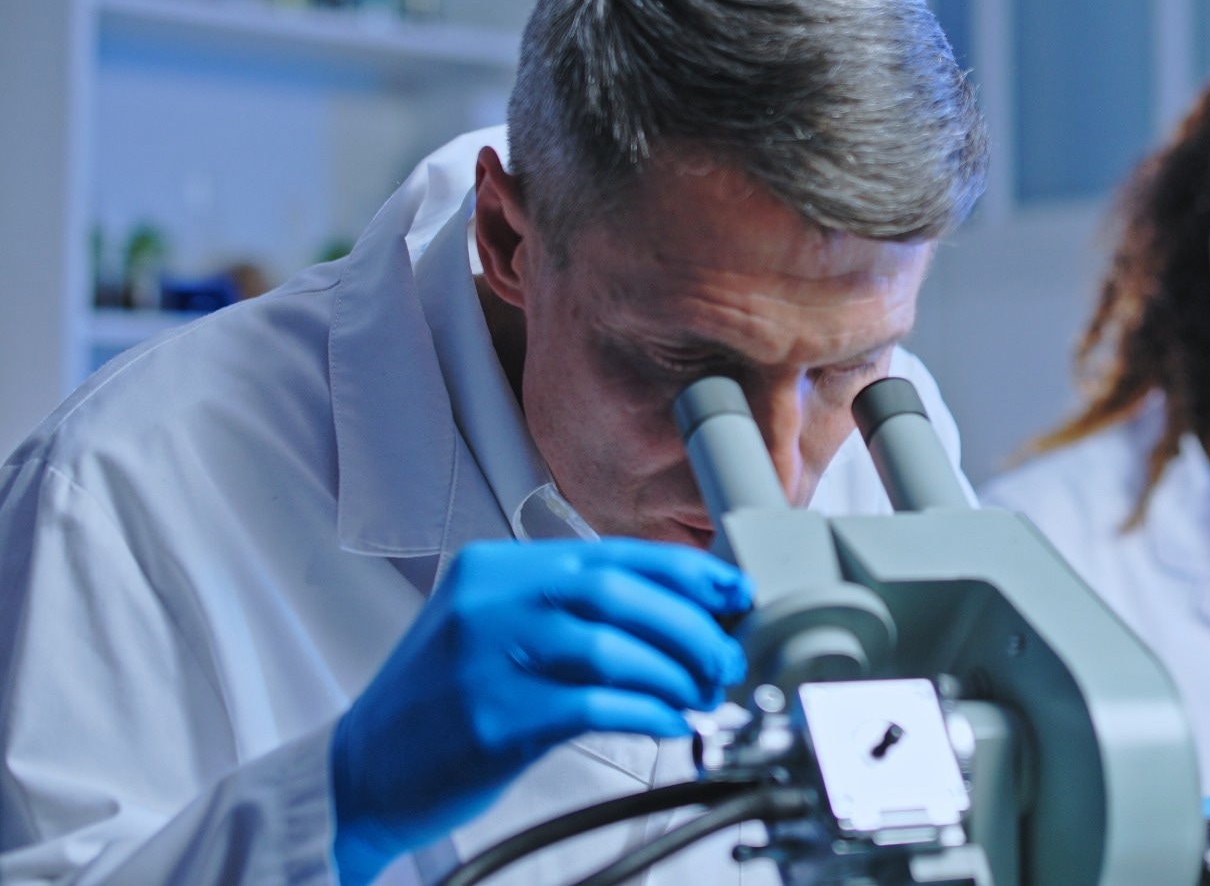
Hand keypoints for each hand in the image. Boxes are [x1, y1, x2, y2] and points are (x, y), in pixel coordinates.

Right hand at [330, 539, 752, 885]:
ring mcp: (486, 660)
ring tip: (702, 696)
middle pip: (618, 595)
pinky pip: (593, 708)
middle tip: (725, 658)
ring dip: (675, 675)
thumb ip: (568, 610)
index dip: (685, 572)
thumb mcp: (493, 628)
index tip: (733, 592)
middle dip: (690, 627)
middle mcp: (489, 602)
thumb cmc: (445, 701)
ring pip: (612, 650)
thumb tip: (681, 612)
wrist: (362, 770)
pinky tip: (671, 724)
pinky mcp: (493, 720)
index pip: (612, 555)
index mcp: (495, 568)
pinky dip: (646, 713)